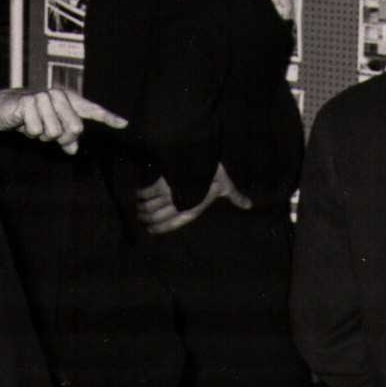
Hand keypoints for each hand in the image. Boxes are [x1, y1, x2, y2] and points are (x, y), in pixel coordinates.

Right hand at [0, 89, 127, 154]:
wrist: (4, 109)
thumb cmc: (31, 117)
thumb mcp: (50, 129)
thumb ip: (64, 138)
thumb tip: (73, 150)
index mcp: (68, 101)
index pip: (92, 110)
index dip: (108, 117)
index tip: (124, 124)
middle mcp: (60, 96)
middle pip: (75, 129)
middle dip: (61, 137)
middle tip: (48, 133)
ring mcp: (44, 97)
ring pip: (54, 132)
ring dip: (42, 135)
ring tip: (34, 124)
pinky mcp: (29, 102)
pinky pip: (36, 130)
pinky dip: (30, 132)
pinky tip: (23, 122)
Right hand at [134, 167, 248, 234]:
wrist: (200, 156)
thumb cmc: (214, 173)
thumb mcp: (226, 185)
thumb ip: (235, 197)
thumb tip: (249, 205)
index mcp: (191, 209)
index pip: (171, 225)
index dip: (159, 229)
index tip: (150, 230)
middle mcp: (177, 205)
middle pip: (155, 217)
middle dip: (146, 218)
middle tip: (140, 217)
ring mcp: (167, 195)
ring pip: (148, 207)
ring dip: (141, 208)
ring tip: (137, 207)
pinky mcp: (159, 183)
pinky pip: (145, 193)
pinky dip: (140, 193)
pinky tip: (137, 192)